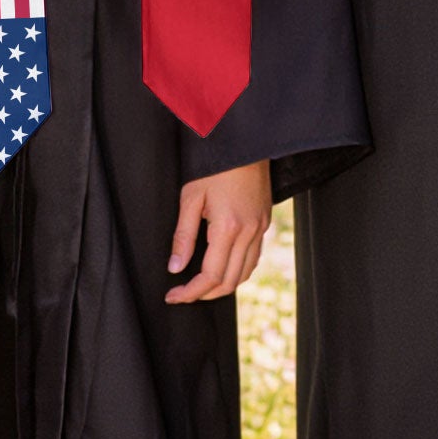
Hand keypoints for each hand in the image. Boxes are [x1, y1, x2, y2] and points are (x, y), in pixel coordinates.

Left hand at [164, 159, 271, 303]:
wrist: (245, 142)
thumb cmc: (216, 165)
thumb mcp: (191, 197)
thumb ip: (183, 236)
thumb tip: (175, 267)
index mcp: (228, 227)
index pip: (210, 276)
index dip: (190, 292)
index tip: (173, 295)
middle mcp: (249, 231)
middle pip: (229, 281)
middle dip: (204, 294)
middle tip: (183, 293)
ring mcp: (260, 227)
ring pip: (245, 272)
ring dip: (223, 285)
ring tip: (201, 285)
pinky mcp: (265, 221)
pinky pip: (254, 257)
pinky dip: (238, 270)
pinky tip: (223, 266)